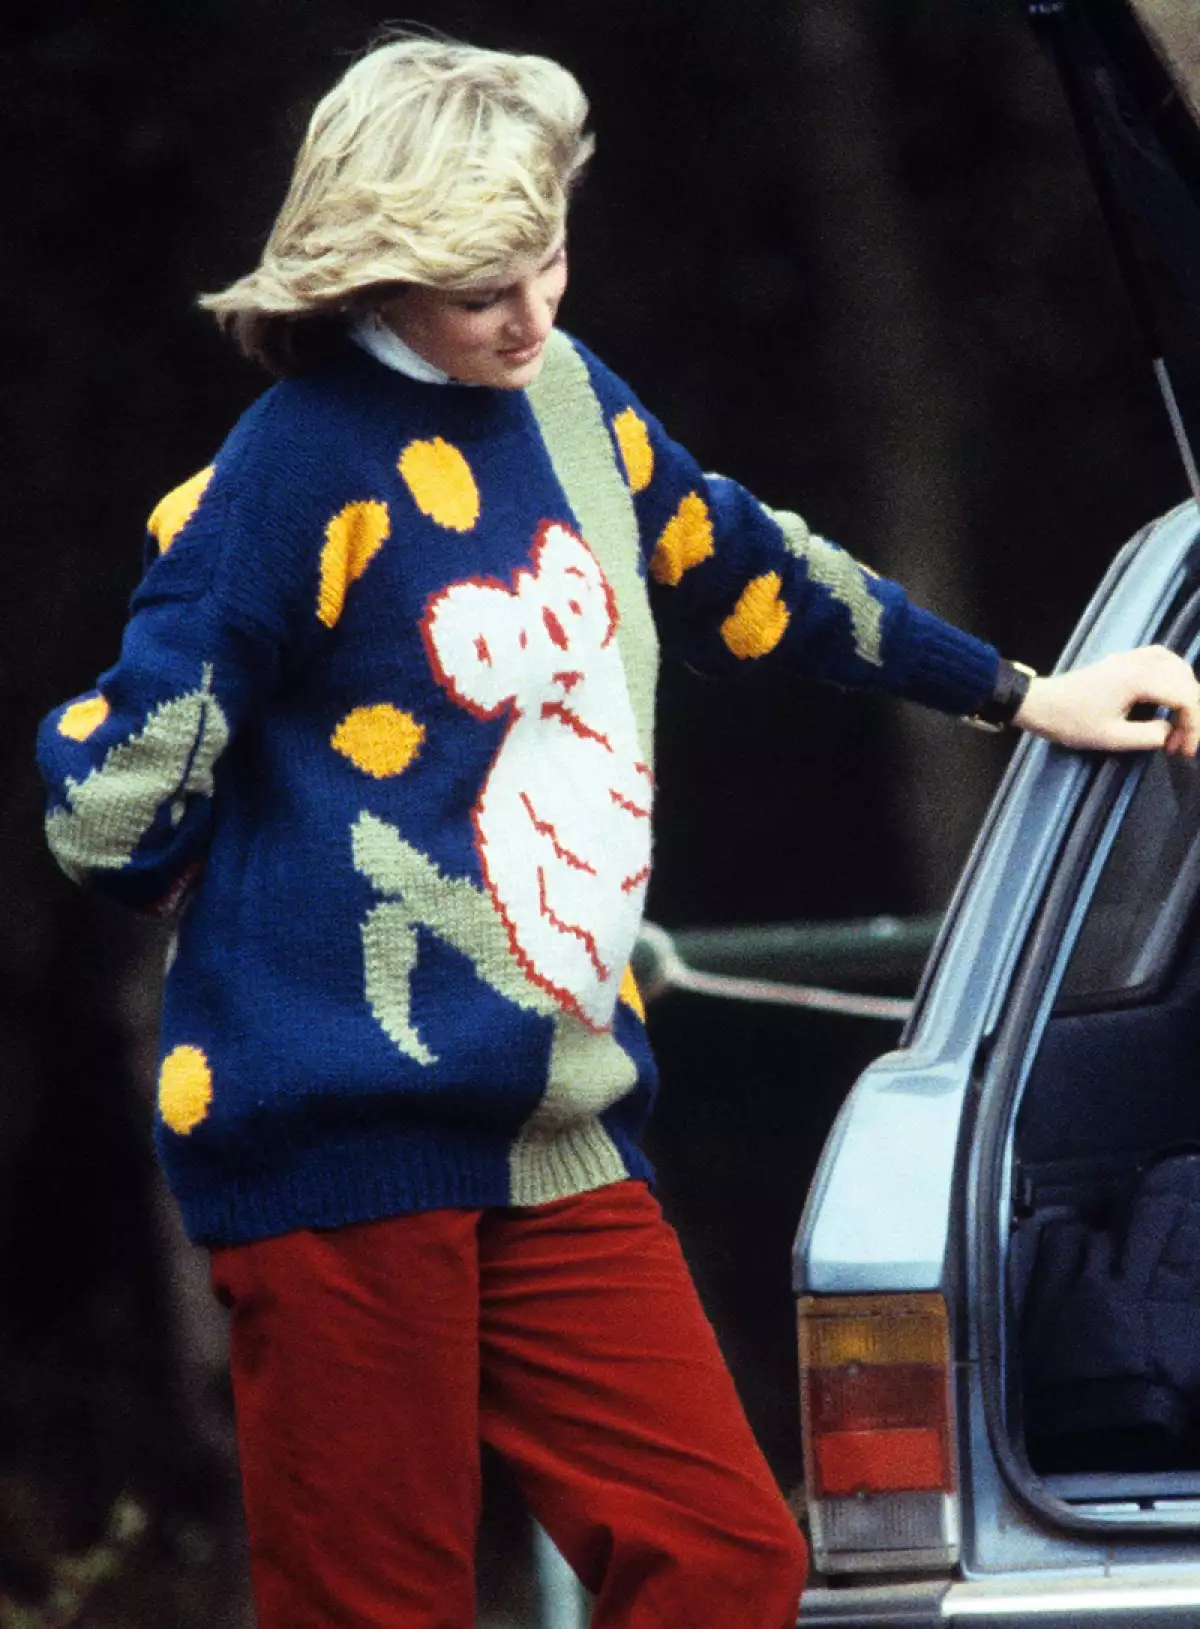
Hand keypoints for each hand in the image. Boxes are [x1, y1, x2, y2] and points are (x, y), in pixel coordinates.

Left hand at [1015, 646, 1199, 755]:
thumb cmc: (1071, 722)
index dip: (1193, 727)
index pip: (1186, 698)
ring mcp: (1131, 657)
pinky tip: (1169, 696)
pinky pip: (1161, 658)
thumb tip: (1171, 733)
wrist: (1040, 703)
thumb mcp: (1112, 738)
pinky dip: (1173, 675)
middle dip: (1190, 715)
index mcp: (1140, 680)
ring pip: (1177, 667)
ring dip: (1185, 694)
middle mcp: (1140, 662)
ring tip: (1177, 723)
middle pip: (1187, 682)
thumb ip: (1150, 736)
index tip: (1182, 751)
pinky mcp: (1123, 659)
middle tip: (1177, 745)